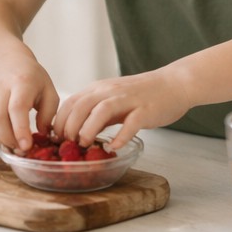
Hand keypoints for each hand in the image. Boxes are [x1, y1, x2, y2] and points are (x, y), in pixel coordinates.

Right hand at [0, 55, 59, 150]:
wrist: (7, 62)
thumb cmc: (31, 78)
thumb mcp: (49, 90)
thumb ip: (49, 112)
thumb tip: (42, 134)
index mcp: (22, 82)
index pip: (17, 108)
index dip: (20, 130)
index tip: (27, 146)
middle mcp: (0, 88)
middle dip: (9, 139)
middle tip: (22, 150)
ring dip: (1, 141)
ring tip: (15, 146)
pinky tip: (5, 140)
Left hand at [53, 70, 188, 150]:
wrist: (174, 84)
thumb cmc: (143, 95)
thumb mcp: (113, 100)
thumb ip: (96, 114)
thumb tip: (76, 133)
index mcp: (100, 89)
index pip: (70, 102)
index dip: (59, 122)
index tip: (56, 139)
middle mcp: (110, 91)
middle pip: (81, 106)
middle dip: (69, 127)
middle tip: (67, 145)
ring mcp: (128, 100)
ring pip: (101, 111)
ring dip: (88, 129)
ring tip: (85, 145)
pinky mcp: (145, 110)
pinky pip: (130, 124)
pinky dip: (119, 137)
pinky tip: (114, 147)